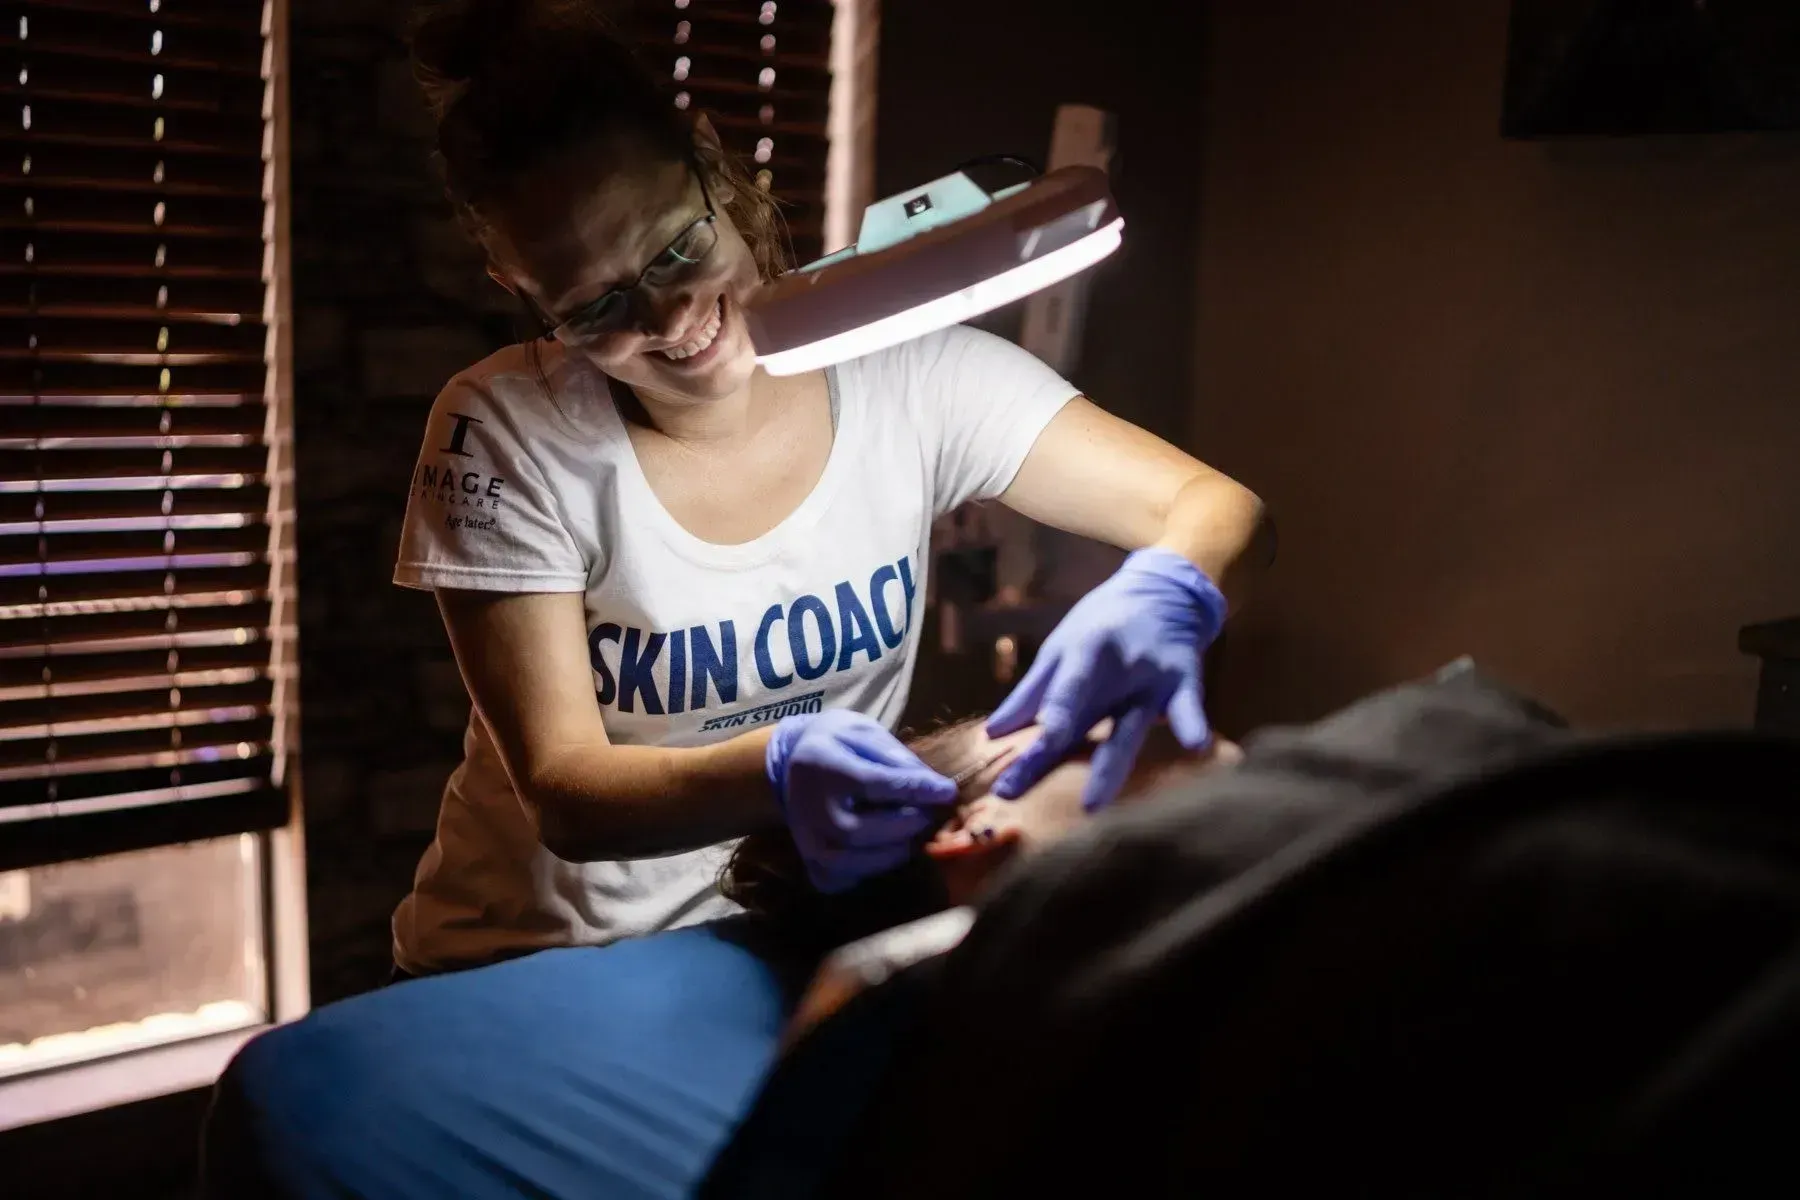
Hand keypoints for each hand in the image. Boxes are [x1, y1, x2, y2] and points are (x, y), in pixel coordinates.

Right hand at [766, 710, 958, 893]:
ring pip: (850, 862)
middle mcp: (806, 806)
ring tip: (909, 836)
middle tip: (926, 815)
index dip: (913, 789)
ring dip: (891, 852)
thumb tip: (932, 786)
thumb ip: (895, 756)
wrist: (793, 762)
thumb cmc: (838, 744)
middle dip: (903, 826)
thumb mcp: (863, 732)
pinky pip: (841, 880)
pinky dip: (868, 871)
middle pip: (858, 831)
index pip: (871, 783)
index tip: (947, 791)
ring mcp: (804, 838)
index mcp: (820, 763)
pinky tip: (881, 851)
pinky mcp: (809, 862)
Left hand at [987, 548, 1226, 811]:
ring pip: (1128, 728)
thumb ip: (1032, 692)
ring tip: (1092, 804)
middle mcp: (1115, 665)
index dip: (1046, 720)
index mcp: (1082, 651)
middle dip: (1055, 754)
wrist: (1163, 592)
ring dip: (1109, 768)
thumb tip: (993, 732)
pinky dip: (1192, 722)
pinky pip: (1188, 706)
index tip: (1028, 749)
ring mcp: (1151, 676)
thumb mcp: (1061, 646)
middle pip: (1084, 718)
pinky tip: (1195, 745)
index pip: (1061, 691)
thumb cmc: (1101, 624)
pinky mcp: (1184, 681)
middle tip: (1022, 791)